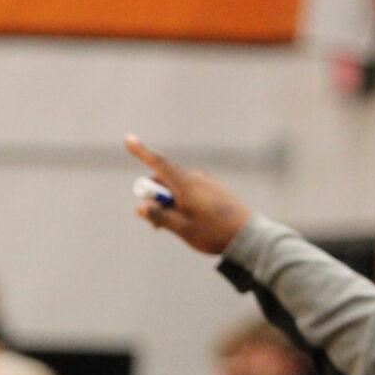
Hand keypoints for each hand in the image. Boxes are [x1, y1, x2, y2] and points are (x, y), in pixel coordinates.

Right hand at [125, 135, 253, 255]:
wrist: (246, 236)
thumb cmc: (213, 233)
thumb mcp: (182, 228)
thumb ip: (159, 216)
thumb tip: (140, 207)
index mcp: (186, 184)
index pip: (158, 163)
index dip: (141, 152)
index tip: (128, 139)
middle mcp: (195, 177)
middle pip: (164, 179)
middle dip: (154, 197)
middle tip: (155, 225)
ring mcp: (206, 181)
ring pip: (176, 187)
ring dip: (168, 202)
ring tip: (176, 226)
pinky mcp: (213, 188)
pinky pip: (189, 189)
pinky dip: (181, 201)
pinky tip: (190, 221)